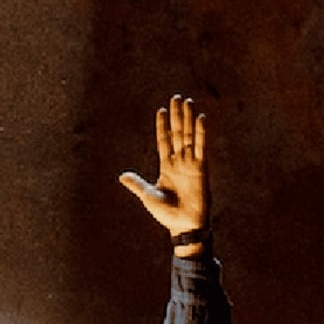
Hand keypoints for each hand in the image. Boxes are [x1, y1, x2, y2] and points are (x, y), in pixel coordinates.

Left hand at [119, 95, 208, 251]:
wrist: (184, 226)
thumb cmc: (167, 214)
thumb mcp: (148, 196)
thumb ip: (137, 184)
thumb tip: (121, 176)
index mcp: (166, 166)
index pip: (164, 140)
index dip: (162, 126)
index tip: (161, 110)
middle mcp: (179, 161)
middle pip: (177, 132)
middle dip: (177, 116)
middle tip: (176, 97)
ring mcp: (190, 163)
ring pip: (189, 135)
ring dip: (188, 118)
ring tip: (187, 101)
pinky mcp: (201, 168)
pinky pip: (201, 146)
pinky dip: (201, 133)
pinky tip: (201, 118)